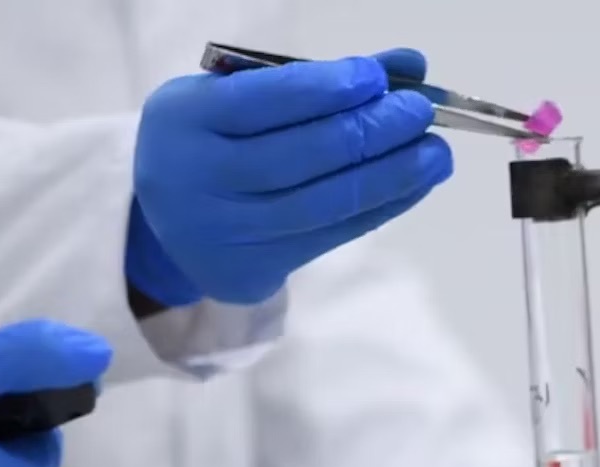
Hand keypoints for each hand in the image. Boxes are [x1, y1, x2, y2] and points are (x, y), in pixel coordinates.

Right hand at [126, 48, 452, 306]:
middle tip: (419, 112)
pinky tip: (414, 185)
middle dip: (371, 130)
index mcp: (187, 118)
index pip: (265, 100)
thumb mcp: (240, 93)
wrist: (165, 217)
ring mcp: (226, 231)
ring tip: (434, 153)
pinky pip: (331, 236)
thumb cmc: (213, 137)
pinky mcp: (254, 269)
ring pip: (323, 203)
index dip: (328, 88)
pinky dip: (380, 208)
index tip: (377, 78)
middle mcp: (200, 179)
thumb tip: (408, 65)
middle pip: (301, 155)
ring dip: (390, 176)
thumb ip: (316, 76)